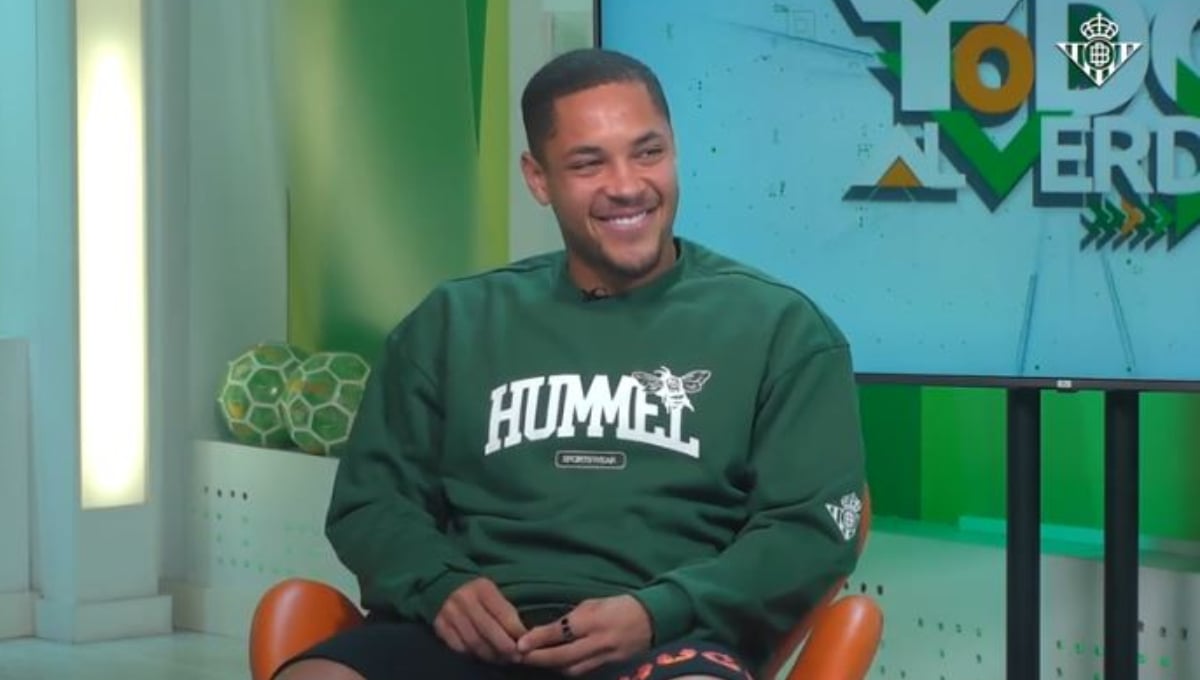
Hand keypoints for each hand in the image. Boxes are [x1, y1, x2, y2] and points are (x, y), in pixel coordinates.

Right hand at [433, 578, 527, 664]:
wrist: (445, 586)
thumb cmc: (478, 592)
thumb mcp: (493, 591)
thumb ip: (506, 610)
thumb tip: (522, 635)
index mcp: (482, 587)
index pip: (504, 614)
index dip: (517, 632)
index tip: (525, 643)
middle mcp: (464, 599)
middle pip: (488, 631)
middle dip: (505, 648)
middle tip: (516, 657)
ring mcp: (449, 613)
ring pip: (474, 642)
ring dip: (491, 655)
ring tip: (502, 659)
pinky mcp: (439, 626)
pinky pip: (459, 647)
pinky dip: (474, 655)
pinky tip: (484, 655)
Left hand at [517, 595, 652, 676]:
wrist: (652, 619)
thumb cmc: (619, 605)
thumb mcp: (593, 604)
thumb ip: (571, 619)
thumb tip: (545, 631)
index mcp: (594, 619)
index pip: (560, 631)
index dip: (538, 639)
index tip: (520, 643)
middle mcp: (599, 641)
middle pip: (562, 657)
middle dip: (539, 659)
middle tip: (520, 657)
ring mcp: (606, 657)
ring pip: (572, 670)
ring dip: (552, 667)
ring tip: (536, 661)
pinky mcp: (612, 667)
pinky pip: (584, 672)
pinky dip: (568, 670)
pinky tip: (557, 666)